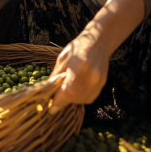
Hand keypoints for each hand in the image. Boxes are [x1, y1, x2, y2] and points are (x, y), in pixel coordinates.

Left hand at [49, 0, 144, 114]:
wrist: (98, 43)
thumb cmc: (76, 48)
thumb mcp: (61, 59)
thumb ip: (56, 76)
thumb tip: (48, 92)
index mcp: (79, 67)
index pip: (68, 91)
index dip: (59, 102)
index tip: (50, 109)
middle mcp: (91, 77)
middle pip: (74, 97)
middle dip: (62, 99)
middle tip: (54, 96)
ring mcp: (98, 82)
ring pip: (81, 100)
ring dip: (71, 99)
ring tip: (65, 89)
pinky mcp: (102, 86)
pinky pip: (88, 98)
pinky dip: (79, 97)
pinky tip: (75, 88)